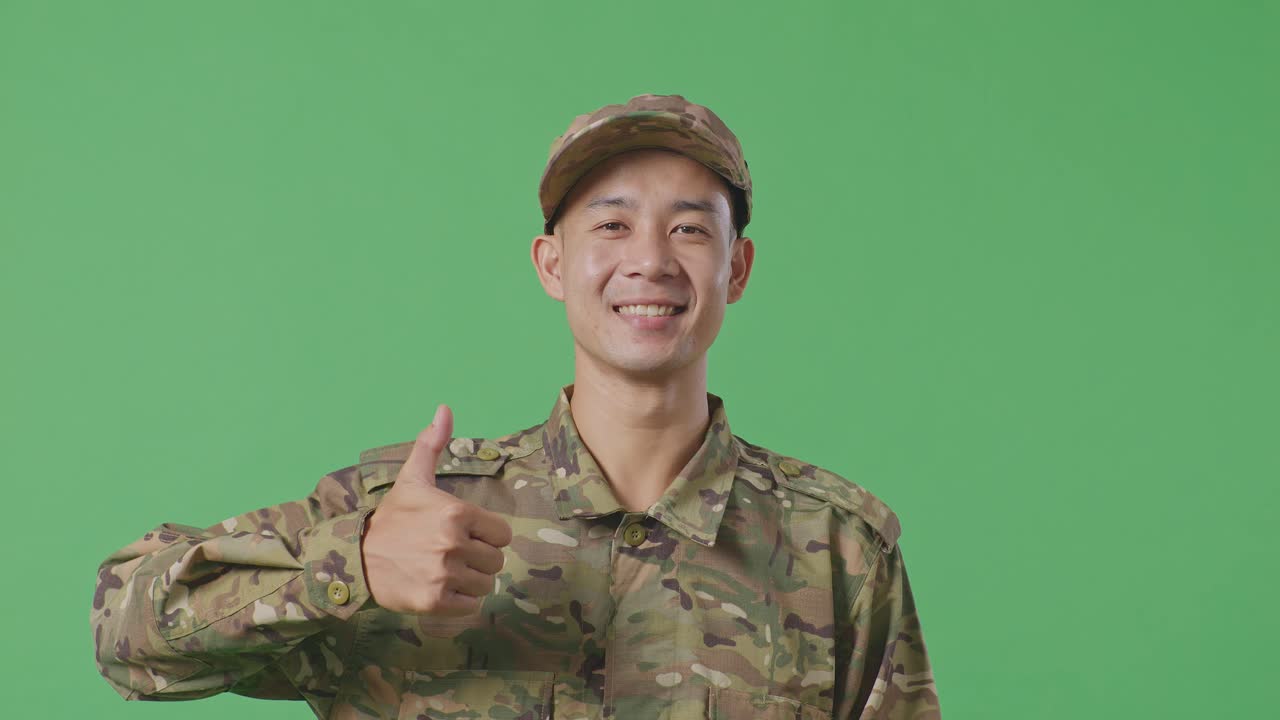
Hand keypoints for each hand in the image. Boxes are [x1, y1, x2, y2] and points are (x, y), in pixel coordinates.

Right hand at [360, 404, 512, 614]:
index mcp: (455, 513)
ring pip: (486, 584)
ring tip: (446, 571)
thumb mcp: (412, 478)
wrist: (355, 557)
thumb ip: (433, 444)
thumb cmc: (392, 517)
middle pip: (496, 561)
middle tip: (453, 554)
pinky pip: (471, 606)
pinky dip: (460, 602)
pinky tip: (440, 588)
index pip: (502, 534)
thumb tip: (444, 409)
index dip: (487, 536)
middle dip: (479, 559)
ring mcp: (443, 574)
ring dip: (470, 581)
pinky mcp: (434, 602)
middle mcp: (452, 543)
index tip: (465, 534)